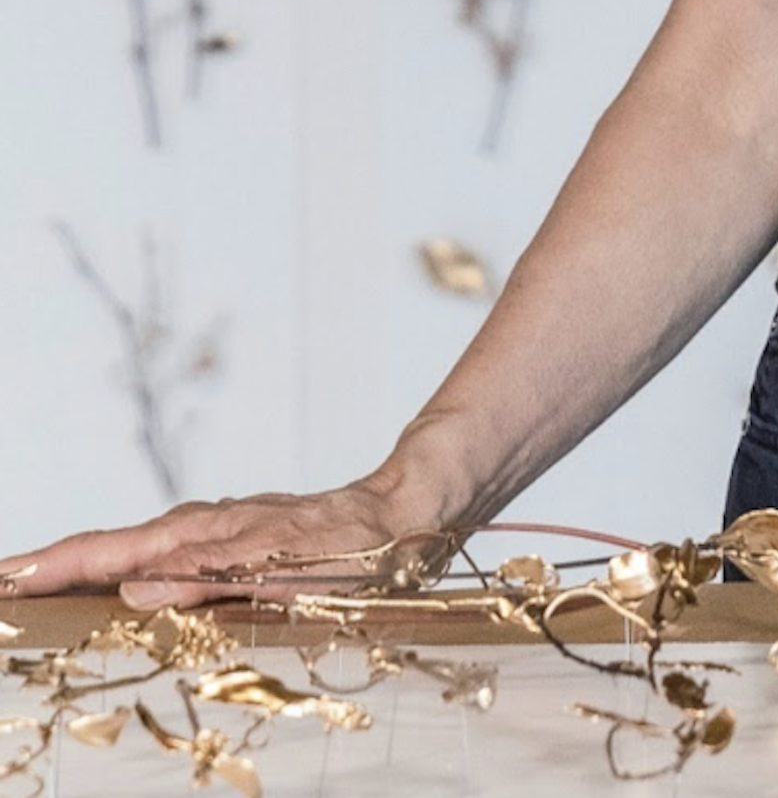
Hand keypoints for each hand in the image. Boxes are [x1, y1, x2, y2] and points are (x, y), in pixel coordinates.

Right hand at [0, 478, 458, 610]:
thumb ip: (213, 575)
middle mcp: (204, 530)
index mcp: (206, 534)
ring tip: (33, 591)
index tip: (2, 578)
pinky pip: (165, 558)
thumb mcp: (286, 566)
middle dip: (47, 568)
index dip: (49, 566)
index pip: (109, 551)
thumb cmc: (358, 545)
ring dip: (80, 570)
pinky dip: (126, 569)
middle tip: (0, 587)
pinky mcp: (235, 546)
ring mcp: (218, 536)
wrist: (409, 513)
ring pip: (133, 551)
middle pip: (108, 548)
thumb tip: (137, 585)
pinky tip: (116, 585)